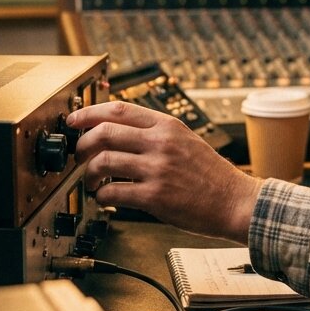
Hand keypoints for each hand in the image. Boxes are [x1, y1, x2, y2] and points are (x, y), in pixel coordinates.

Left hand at [69, 100, 260, 239]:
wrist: (235, 201)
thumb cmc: (212, 175)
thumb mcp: (186, 140)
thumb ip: (156, 133)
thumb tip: (119, 132)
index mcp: (167, 125)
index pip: (118, 109)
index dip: (89, 113)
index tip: (74, 121)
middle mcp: (161, 143)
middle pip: (104, 133)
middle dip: (82, 145)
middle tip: (78, 154)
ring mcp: (157, 169)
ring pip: (103, 162)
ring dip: (88, 173)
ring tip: (91, 181)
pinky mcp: (155, 196)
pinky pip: (113, 192)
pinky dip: (101, 196)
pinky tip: (105, 198)